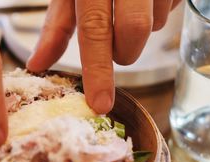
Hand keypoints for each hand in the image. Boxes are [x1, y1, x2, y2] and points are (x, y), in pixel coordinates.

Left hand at [27, 0, 180, 113]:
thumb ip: (56, 26)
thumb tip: (37, 65)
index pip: (95, 31)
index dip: (97, 72)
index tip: (101, 104)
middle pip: (133, 35)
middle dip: (123, 52)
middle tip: (113, 43)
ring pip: (157, 25)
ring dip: (140, 29)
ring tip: (128, 5)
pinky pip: (173, 8)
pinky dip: (157, 12)